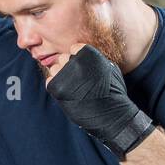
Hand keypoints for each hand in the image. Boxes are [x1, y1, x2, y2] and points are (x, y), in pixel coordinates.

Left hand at [44, 44, 154, 160]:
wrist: (111, 115)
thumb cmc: (113, 93)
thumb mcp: (110, 69)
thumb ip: (97, 59)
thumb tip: (86, 57)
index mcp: (89, 53)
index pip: (74, 48)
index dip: (78, 59)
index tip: (83, 69)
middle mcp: (76, 61)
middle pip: (63, 58)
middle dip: (68, 67)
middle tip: (77, 81)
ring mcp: (65, 74)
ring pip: (55, 69)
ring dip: (61, 77)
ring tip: (72, 88)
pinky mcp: (57, 88)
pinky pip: (50, 81)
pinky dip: (56, 87)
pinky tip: (67, 94)